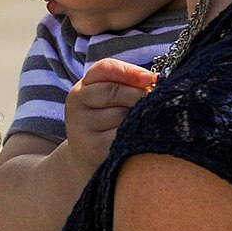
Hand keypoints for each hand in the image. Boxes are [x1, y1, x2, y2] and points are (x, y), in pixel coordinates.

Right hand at [61, 56, 156, 175]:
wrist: (86, 161)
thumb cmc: (107, 125)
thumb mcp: (108, 103)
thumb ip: (125, 87)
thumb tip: (155, 82)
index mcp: (81, 89)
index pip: (104, 69)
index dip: (129, 71)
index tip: (151, 78)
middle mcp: (76, 105)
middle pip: (113, 91)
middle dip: (138, 96)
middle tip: (155, 104)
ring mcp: (81, 127)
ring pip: (121, 116)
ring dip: (139, 118)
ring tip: (145, 124)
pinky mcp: (93, 149)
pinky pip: (122, 137)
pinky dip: (136, 136)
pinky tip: (141, 138)